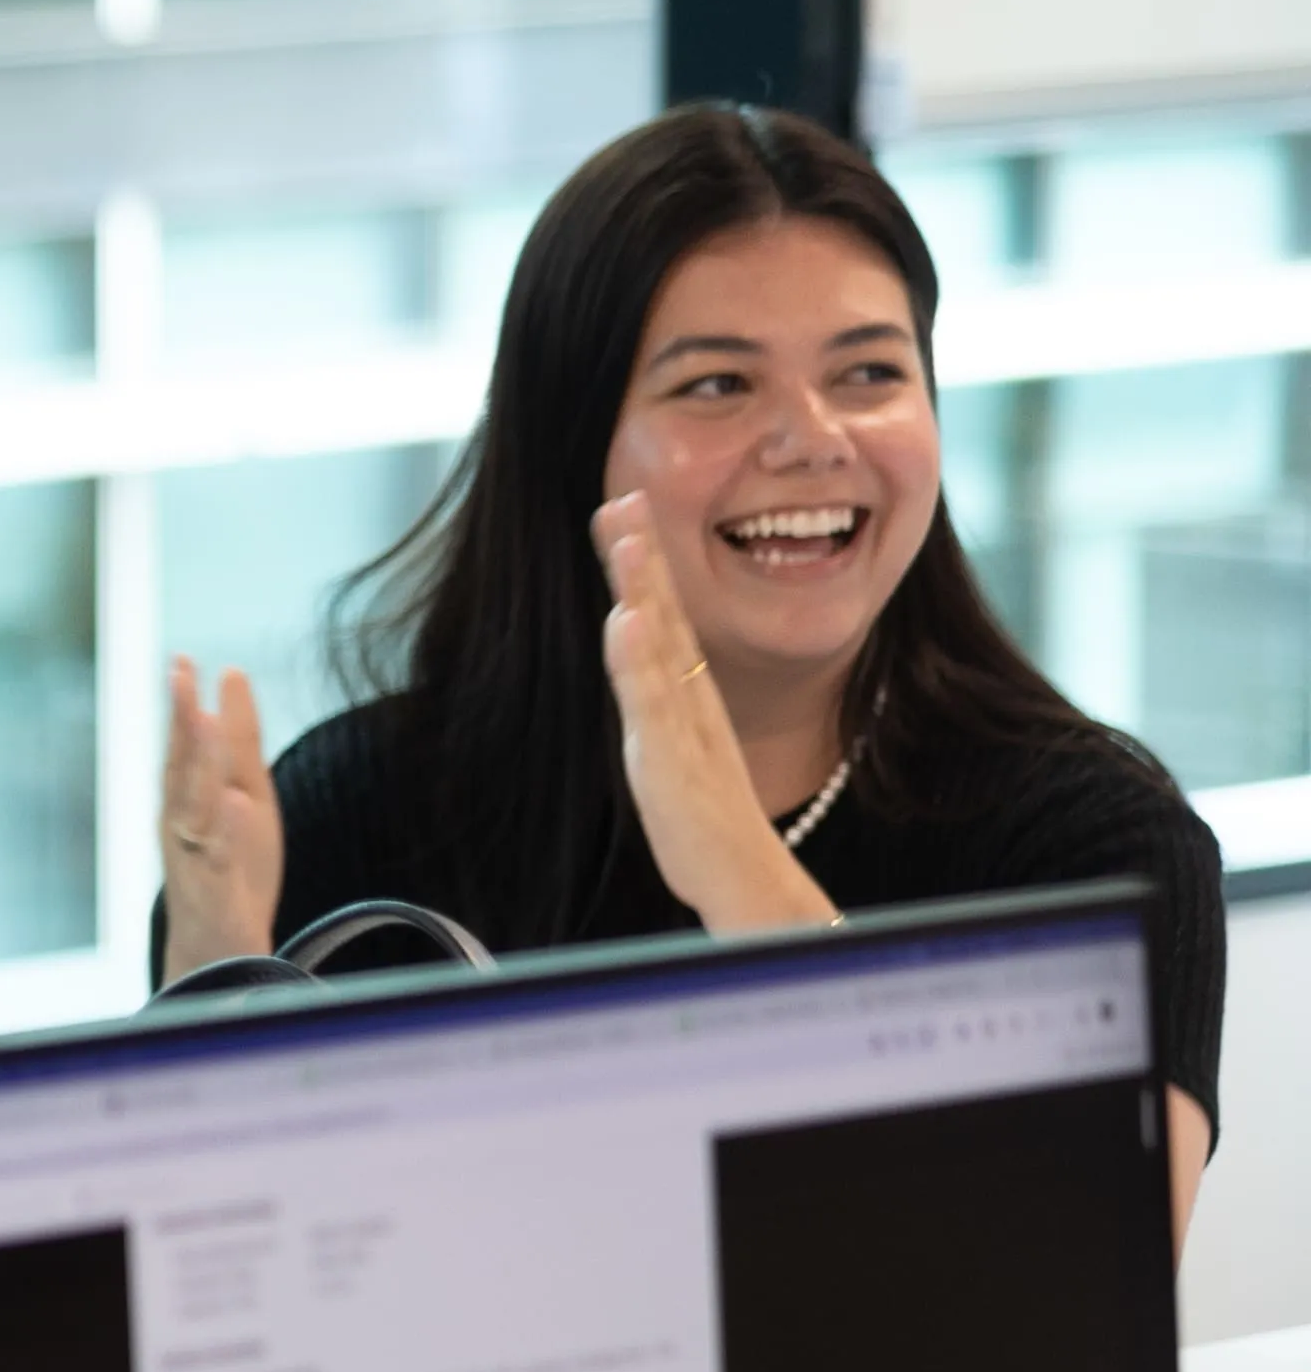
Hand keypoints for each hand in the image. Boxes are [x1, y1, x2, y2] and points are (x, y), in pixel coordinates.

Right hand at [157, 656, 280, 965]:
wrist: (223, 943)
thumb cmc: (233, 865)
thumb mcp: (247, 792)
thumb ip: (240, 739)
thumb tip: (233, 675)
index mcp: (187, 795)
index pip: (184, 742)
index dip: (182, 703)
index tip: (183, 661)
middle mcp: (180, 819)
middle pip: (178, 763)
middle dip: (178, 720)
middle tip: (178, 673)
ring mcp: (192, 852)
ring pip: (190, 802)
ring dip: (194, 762)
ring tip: (202, 722)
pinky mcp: (212, 885)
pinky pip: (215, 856)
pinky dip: (221, 831)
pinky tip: (233, 805)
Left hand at [595, 489, 831, 932]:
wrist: (745, 878)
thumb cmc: (705, 818)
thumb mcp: (676, 749)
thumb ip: (661, 708)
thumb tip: (643, 668)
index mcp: (688, 695)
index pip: (665, 616)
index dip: (646, 563)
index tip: (626, 508)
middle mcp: (690, 698)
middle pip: (665, 613)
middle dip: (644, 553)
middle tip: (626, 493)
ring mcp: (683, 723)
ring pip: (661, 643)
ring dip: (644, 584)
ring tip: (626, 534)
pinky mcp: (673, 757)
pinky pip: (656, 700)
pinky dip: (641, 658)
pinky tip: (628, 620)